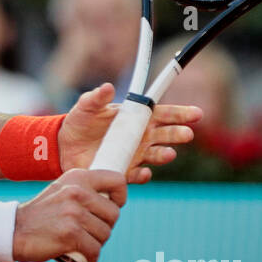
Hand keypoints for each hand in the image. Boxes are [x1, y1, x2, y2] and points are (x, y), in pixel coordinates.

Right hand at [13, 168, 126, 261]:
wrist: (13, 230)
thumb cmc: (42, 215)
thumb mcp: (62, 191)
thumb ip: (86, 191)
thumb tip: (116, 202)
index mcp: (78, 177)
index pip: (118, 181)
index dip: (120, 198)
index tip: (109, 209)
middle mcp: (77, 191)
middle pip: (114, 215)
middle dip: (103, 228)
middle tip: (85, 232)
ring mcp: (74, 213)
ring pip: (105, 235)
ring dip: (94, 244)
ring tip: (76, 243)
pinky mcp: (70, 234)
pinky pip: (95, 251)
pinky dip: (89, 258)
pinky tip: (77, 257)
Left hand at [58, 83, 202, 182]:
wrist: (64, 147)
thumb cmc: (80, 122)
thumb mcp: (86, 107)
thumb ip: (96, 98)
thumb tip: (106, 87)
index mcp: (137, 117)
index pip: (164, 114)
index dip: (181, 113)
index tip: (196, 114)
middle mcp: (141, 137)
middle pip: (166, 135)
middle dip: (178, 134)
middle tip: (187, 134)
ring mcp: (135, 155)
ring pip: (156, 155)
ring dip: (164, 154)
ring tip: (169, 153)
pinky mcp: (124, 171)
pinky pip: (138, 174)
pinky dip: (143, 174)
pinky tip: (145, 172)